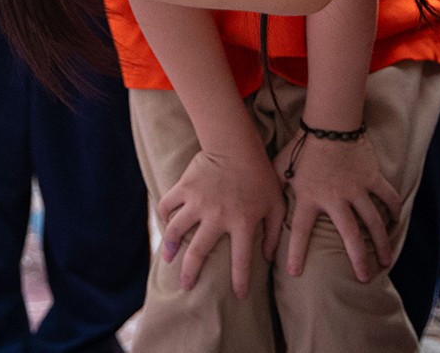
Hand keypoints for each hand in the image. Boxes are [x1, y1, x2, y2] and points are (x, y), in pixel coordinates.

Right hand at [155, 143, 285, 299]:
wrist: (236, 144)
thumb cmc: (260, 175)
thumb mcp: (275, 204)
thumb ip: (273, 232)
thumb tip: (267, 258)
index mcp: (242, 222)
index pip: (241, 261)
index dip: (240, 282)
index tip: (238, 295)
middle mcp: (217, 216)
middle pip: (198, 252)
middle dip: (190, 273)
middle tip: (186, 285)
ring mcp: (198, 202)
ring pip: (176, 230)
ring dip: (169, 246)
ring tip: (167, 258)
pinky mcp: (184, 187)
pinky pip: (167, 205)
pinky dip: (164, 215)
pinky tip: (165, 223)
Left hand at [274, 132, 397, 283]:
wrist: (328, 123)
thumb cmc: (302, 145)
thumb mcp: (281, 166)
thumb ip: (275, 185)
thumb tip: (259, 198)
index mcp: (309, 197)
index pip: (300, 231)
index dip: (296, 253)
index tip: (295, 273)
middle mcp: (335, 199)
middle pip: (349, 236)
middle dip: (358, 259)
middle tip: (363, 278)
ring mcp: (356, 189)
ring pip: (373, 222)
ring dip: (381, 243)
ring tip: (386, 260)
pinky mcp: (371, 178)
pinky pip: (387, 197)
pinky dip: (393, 208)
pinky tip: (396, 220)